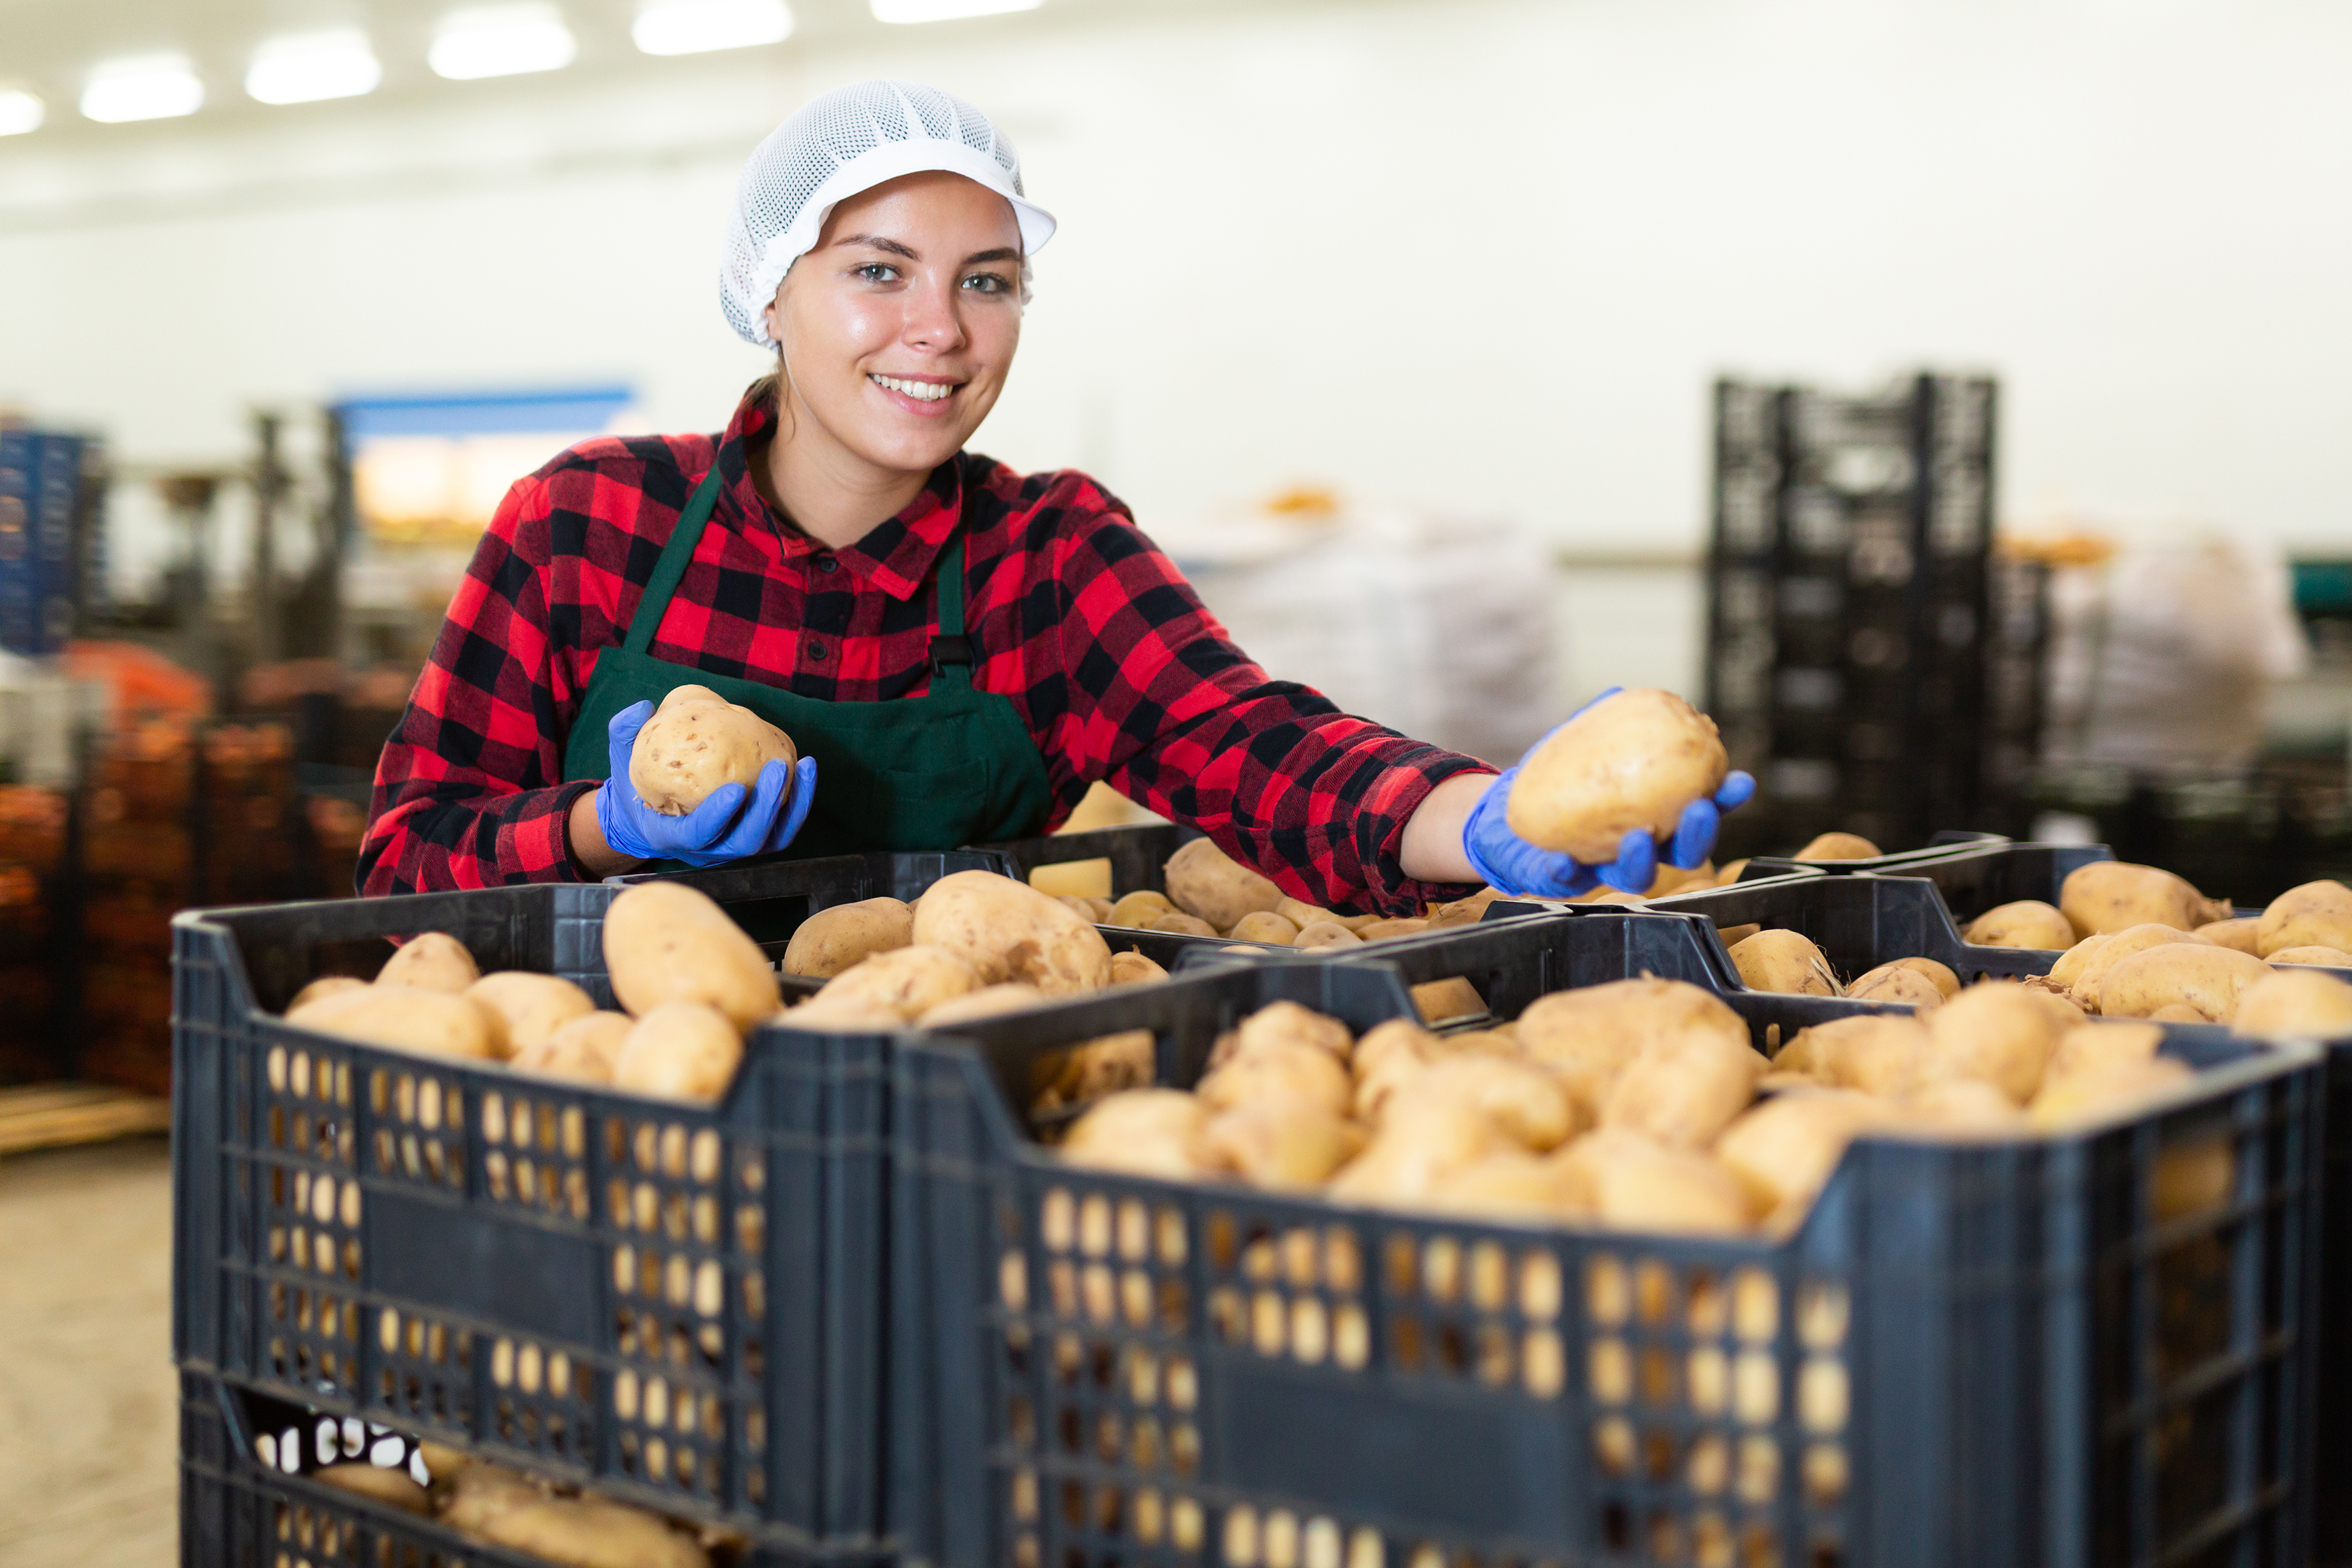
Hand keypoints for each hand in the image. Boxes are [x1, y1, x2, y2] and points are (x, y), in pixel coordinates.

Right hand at [593, 699, 817, 866]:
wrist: (649, 816)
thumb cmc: (635, 787)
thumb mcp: (621, 761)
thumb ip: (625, 734)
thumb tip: (641, 707)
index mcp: (672, 836)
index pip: (700, 835)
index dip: (718, 817)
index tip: (735, 790)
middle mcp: (708, 849)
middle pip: (745, 841)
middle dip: (765, 807)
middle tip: (777, 769)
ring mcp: (733, 846)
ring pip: (772, 837)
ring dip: (792, 804)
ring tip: (804, 766)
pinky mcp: (754, 837)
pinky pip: (782, 825)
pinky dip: (798, 801)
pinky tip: (806, 769)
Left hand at [1460, 687, 1756, 898]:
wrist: (1507, 811)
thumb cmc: (1557, 779)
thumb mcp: (1581, 742)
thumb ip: (1604, 721)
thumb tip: (1621, 693)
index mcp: (1654, 814)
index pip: (1698, 810)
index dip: (1723, 800)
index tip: (1739, 782)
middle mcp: (1637, 848)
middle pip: (1681, 852)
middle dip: (1697, 834)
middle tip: (1699, 810)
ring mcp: (1602, 868)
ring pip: (1634, 876)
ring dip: (1642, 859)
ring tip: (1640, 837)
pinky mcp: (1562, 881)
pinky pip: (1567, 880)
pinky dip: (1566, 871)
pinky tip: (1565, 861)